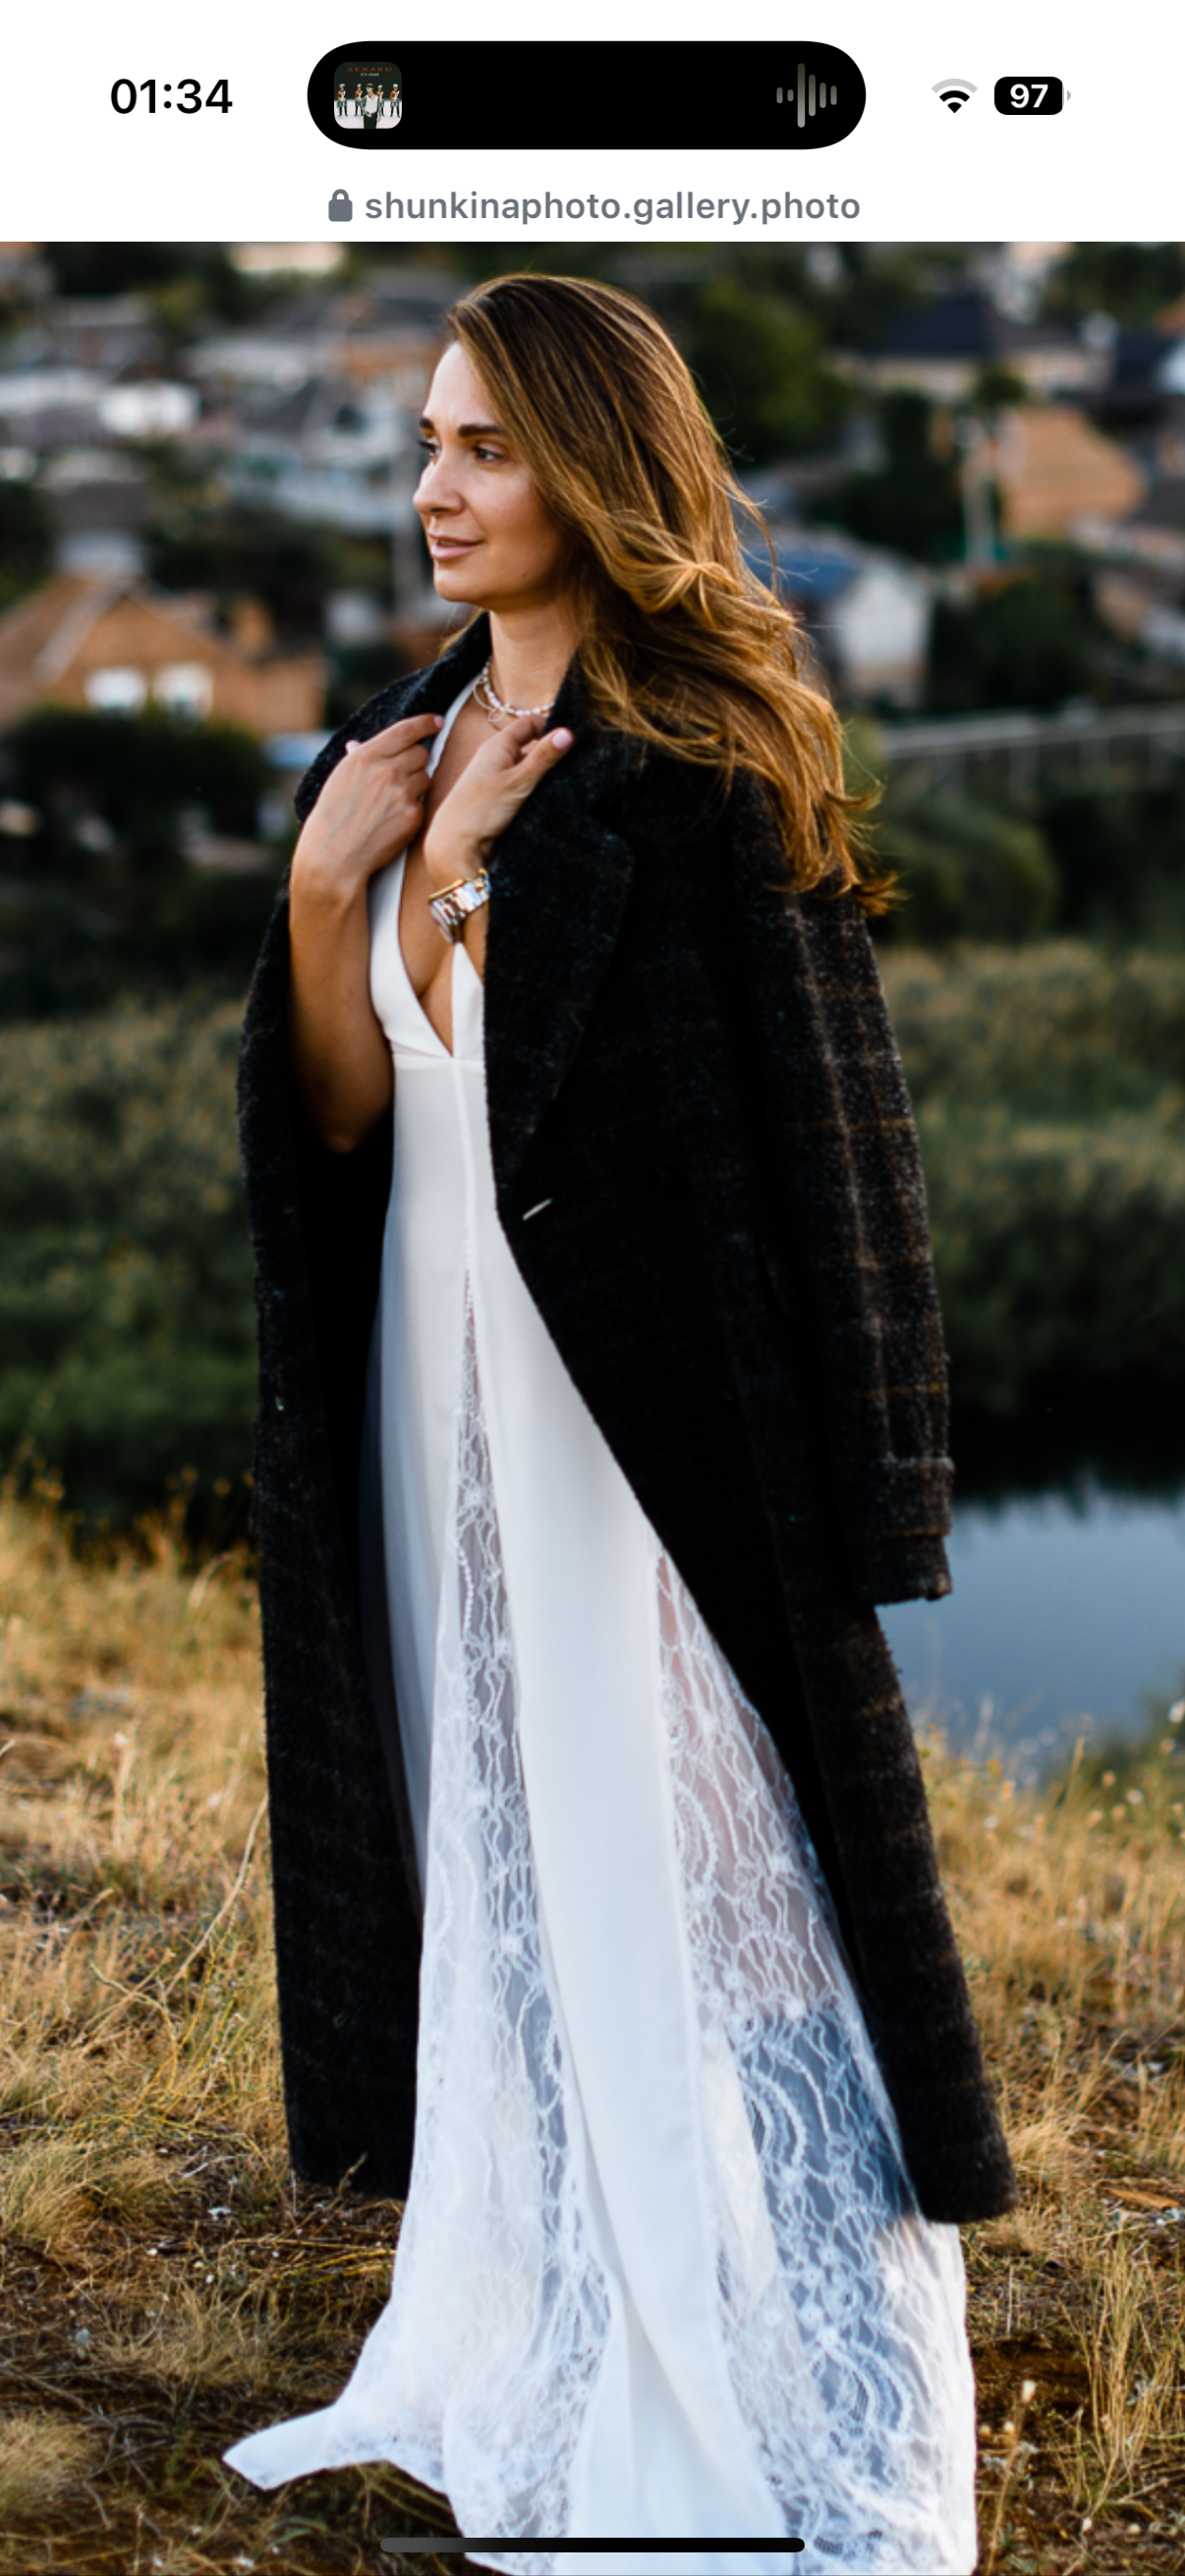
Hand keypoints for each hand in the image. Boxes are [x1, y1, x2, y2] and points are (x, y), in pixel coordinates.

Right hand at [291, 712, 443, 906]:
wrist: (335, 856)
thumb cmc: (332, 820)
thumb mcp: (338, 781)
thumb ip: (356, 760)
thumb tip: (357, 744)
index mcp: (365, 756)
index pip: (404, 730)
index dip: (424, 723)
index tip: (436, 721)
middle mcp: (386, 769)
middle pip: (420, 753)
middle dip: (415, 761)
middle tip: (403, 775)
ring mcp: (402, 792)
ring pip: (425, 777)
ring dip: (415, 785)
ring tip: (392, 802)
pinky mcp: (413, 814)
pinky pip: (422, 803)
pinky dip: (412, 809)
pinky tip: (394, 821)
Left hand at [423, 713, 573, 891]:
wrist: (455, 846)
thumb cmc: (480, 810)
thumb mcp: (518, 781)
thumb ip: (543, 757)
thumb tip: (568, 732)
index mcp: (496, 746)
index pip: (528, 724)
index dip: (549, 727)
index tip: (571, 739)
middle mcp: (495, 759)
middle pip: (528, 746)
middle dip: (549, 753)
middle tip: (573, 762)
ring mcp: (495, 779)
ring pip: (526, 769)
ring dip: (542, 775)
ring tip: (564, 782)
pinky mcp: (497, 799)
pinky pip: (521, 787)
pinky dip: (534, 790)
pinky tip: (546, 799)